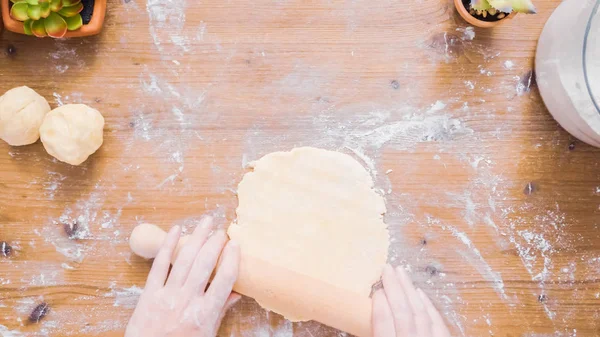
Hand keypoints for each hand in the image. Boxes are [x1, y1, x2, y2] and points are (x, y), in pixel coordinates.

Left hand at [125, 216, 240, 336]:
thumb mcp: (207, 335)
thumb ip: (221, 311)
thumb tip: (237, 292)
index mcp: (205, 313)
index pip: (224, 279)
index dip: (231, 258)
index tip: (236, 244)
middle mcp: (187, 301)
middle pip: (205, 264)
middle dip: (215, 243)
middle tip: (223, 230)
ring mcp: (167, 295)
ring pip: (185, 259)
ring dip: (197, 237)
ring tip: (207, 222)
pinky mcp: (149, 293)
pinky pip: (159, 265)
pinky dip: (168, 245)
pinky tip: (176, 230)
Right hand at [372, 264, 450, 336]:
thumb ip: (379, 331)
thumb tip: (377, 310)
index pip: (382, 321)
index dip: (379, 303)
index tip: (377, 289)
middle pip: (402, 311)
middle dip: (394, 287)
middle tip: (387, 268)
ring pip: (420, 312)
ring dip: (410, 290)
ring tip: (401, 273)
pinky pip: (437, 321)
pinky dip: (428, 305)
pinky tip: (420, 292)